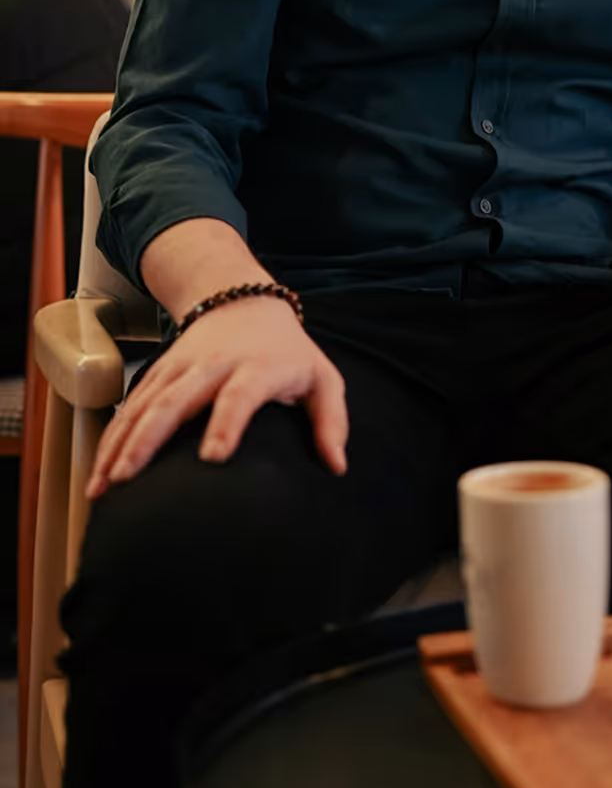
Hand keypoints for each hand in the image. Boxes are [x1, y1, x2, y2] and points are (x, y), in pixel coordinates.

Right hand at [86, 296, 348, 497]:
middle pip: (175, 400)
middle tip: (129, 479)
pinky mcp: (160, 372)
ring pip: (144, 404)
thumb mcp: (321, 378)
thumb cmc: (288, 351)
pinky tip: (99, 472)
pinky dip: (112, 437)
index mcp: (255, 369)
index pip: (240, 395)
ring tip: (103, 487)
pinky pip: (131, 405)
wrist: (244, 299)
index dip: (227, 423)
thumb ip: (330, 422)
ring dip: (120, 444)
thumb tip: (337, 467)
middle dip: (149, 440)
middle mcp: (211, 366)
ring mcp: (180, 367)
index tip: (214, 458)